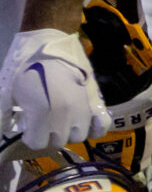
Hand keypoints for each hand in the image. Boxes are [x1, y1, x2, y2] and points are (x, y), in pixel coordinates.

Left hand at [0, 29, 107, 154]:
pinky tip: (82, 123)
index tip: (27, 126)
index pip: (37, 143)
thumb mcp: (8, 91)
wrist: (50, 48)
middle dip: (48, 135)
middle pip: (58, 141)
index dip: (29, 136)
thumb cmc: (26, 69)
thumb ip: (4, 113)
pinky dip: (94, 129)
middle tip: (42, 122)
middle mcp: (64, 115)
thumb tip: (2, 131)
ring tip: (61, 121)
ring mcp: (82, 108)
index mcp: (41, 112)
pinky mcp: (95, 101)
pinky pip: (101, 126)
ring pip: (77, 136)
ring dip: (69, 131)